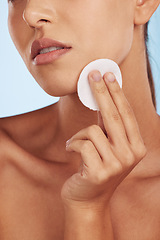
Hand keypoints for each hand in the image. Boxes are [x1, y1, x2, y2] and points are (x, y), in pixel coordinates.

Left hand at [61, 71, 146, 207]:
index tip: (107, 74)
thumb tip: (102, 95)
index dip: (116, 92)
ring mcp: (117, 165)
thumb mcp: (107, 145)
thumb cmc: (95, 167)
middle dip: (101, 91)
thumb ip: (107, 125)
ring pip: (92, 130)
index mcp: (137, 147)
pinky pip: (80, 144)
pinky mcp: (99, 172)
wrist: (86, 199)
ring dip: (78, 135)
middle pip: (113, 115)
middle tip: (92, 74)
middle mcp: (131, 155)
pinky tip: (71, 152)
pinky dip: (71, 144)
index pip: (126, 114)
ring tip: (75, 145)